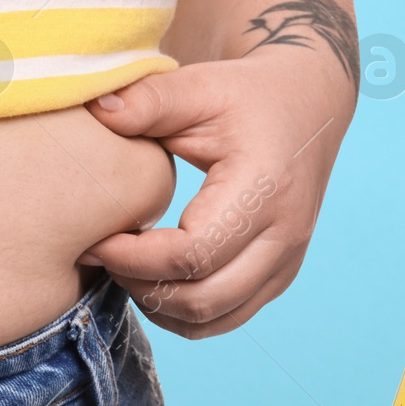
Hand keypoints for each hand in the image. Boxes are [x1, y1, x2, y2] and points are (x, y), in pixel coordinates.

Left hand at [81, 49, 353, 337]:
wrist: (308, 107)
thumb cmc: (249, 96)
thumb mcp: (199, 86)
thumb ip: (148, 100)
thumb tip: (95, 111)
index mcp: (263, 189)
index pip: (192, 254)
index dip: (134, 258)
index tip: (98, 238)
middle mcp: (284, 235)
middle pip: (202, 298)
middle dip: (141, 286)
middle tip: (104, 255)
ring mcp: (287, 261)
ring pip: (214, 318)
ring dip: (160, 306)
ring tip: (127, 268)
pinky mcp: (281, 275)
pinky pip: (227, 317)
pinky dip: (184, 312)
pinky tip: (156, 279)